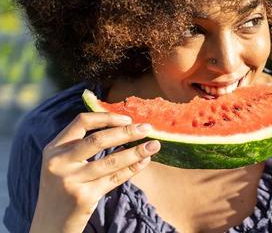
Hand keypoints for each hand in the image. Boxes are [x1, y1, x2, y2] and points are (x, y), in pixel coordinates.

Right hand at [30, 112, 159, 232]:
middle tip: (147, 128)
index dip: (107, 117)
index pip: (82, 122)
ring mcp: (71, 181)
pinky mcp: (84, 197)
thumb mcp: (63, 163)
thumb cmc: (63, 188)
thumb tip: (123, 127)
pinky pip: (115, 179)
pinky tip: (144, 161)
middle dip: (127, 132)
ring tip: (154, 145)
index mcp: (54, 149)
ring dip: (136, 151)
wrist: (50, 224)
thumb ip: (82, 146)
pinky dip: (133, 168)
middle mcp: (59, 163)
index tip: (127, 118)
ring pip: (111, 161)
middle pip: (98, 140)